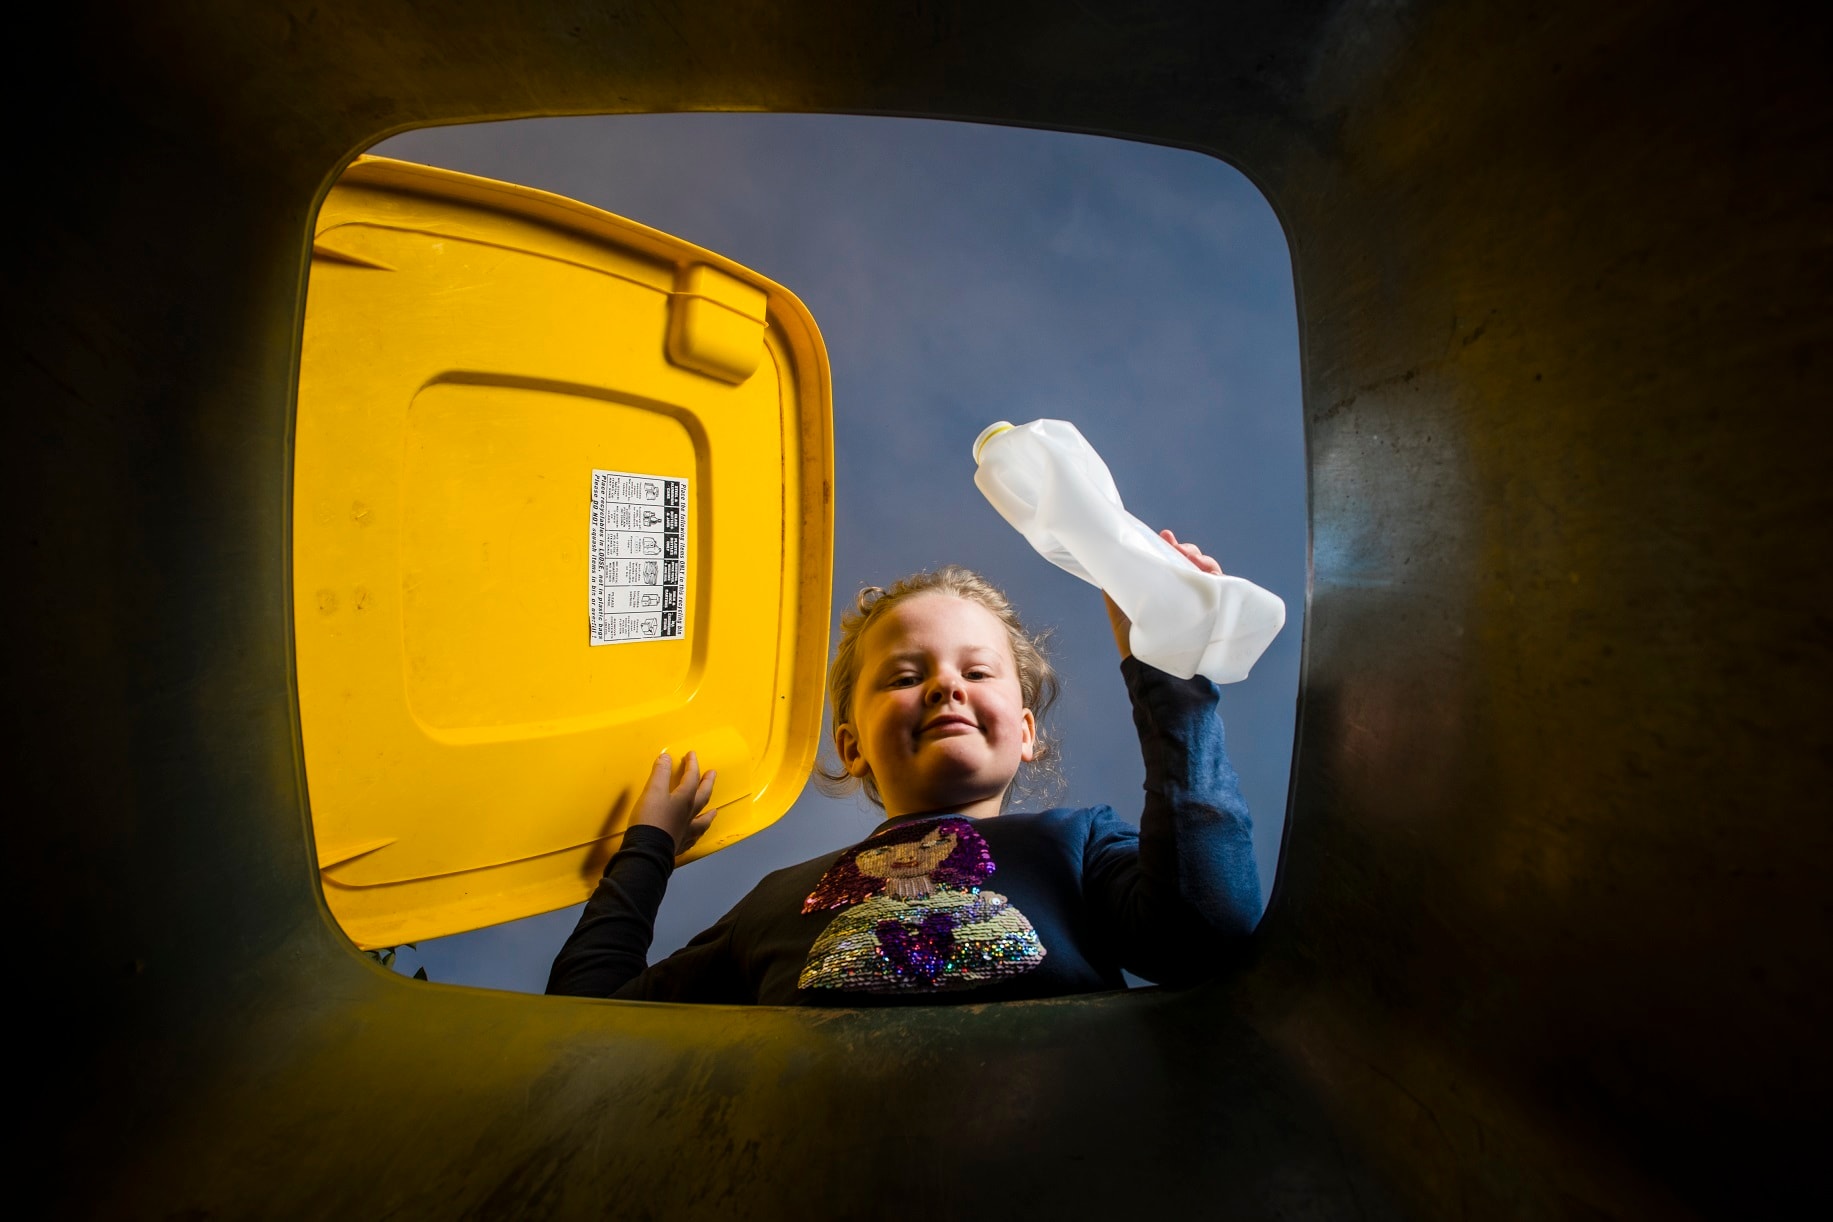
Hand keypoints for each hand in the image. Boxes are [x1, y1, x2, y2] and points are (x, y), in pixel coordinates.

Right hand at [632, 751, 717, 855]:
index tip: (691, 755)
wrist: (647, 850)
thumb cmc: (650, 820)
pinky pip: (692, 838)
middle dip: (707, 783)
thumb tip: (666, 758)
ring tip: (714, 811)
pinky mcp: (679, 845)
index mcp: (684, 799)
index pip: (691, 777)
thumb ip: (660, 773)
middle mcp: (689, 815)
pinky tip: (695, 836)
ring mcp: (685, 831)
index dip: (692, 764)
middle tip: (712, 774)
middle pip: (703, 796)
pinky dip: (696, 835)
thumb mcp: (653, 791)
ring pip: (703, 821)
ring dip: (709, 814)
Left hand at [1103, 529, 1224, 657]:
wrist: (1155, 670)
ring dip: (1201, 559)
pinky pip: (1222, 588)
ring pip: (1207, 572)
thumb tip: (1104, 568)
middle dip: (1187, 550)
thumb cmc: (1137, 643)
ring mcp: (1198, 603)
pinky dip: (1216, 575)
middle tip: (1178, 547)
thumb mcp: (1121, 611)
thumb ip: (1114, 590)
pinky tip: (1208, 569)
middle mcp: (1182, 595)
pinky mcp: (1213, 613)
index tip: (1165, 535)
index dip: (1170, 546)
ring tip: (1191, 556)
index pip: (1171, 562)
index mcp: (1164, 590)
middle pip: (1191, 563)